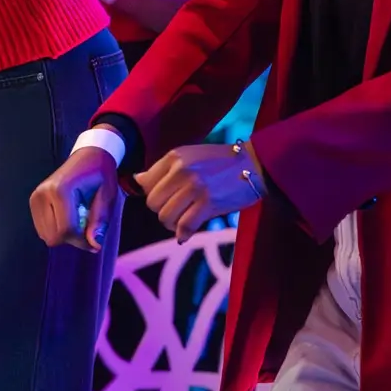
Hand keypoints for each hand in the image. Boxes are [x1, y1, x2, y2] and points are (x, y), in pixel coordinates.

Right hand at [30, 146, 117, 250]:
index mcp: (60, 190)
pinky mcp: (33, 202)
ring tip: (78, 219)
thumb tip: (95, 245)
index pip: (66, 230)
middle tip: (87, 228)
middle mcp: (43, 194)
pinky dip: (57, 230)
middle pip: (54, 236)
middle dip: (73, 239)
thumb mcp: (107, 195)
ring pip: (47, 236)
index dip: (82, 241)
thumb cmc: (100, 174)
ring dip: (65, 235)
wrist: (88, 156)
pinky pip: (43, 230)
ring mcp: (35, 198)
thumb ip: (100, 220)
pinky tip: (68, 217)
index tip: (96, 239)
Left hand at [138, 142, 264, 242]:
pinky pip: (184, 226)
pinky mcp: (209, 203)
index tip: (164, 199)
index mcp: (174, 157)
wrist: (254, 164)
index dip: (152, 195)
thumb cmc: (220, 163)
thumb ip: (164, 169)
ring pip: (165, 216)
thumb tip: (136, 180)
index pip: (144, 183)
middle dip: (162, 211)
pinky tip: (185, 234)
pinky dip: (182, 234)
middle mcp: (181, 170)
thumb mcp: (189, 156)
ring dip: (172, 224)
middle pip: (152, 202)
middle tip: (176, 210)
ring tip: (182, 220)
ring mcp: (195, 187)